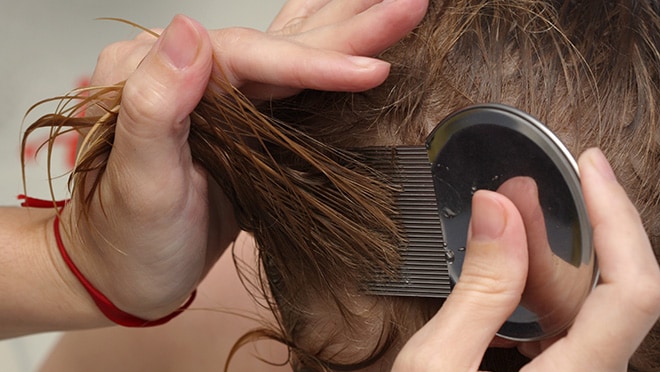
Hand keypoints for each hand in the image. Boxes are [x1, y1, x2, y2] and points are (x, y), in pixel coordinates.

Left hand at [58, 0, 428, 320]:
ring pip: (290, 51)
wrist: (126, 274)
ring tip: (393, 11)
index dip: (312, 62)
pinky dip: (325, 58)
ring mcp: (218, 96)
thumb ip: (151, 106)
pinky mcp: (241, 121)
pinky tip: (347, 34)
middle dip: (349, 27)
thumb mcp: (138, 183)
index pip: (248, 56)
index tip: (369, 70)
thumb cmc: (128, 240)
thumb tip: (187, 31)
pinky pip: (288, 80)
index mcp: (156, 76)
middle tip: (408, 8)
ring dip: (345, 30)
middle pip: (279, 42)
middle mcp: (189, 75)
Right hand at [392, 148, 659, 370]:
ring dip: (547, 261)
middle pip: (609, 293)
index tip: (591, 168)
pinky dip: (535, 295)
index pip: (634, 290)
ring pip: (585, 312)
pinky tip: (502, 277)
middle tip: (523, 188)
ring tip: (506, 221)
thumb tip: (496, 210)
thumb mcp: (437, 366)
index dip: (618, 220)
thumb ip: (478, 290)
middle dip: (569, 230)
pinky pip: (564, 332)